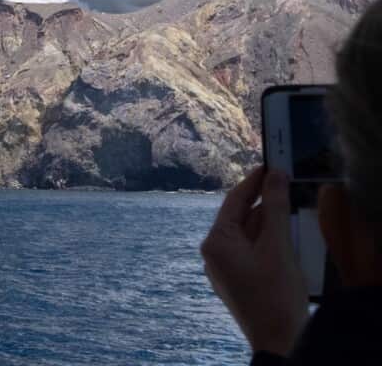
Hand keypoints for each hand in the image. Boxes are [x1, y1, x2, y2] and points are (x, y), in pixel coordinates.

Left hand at [201, 167, 307, 356]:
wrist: (278, 339)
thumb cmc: (275, 295)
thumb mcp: (278, 246)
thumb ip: (275, 208)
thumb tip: (274, 175)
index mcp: (216, 242)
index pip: (234, 201)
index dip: (253, 181)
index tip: (270, 164)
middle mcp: (214, 253)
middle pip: (241, 217)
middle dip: (264, 203)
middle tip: (286, 184)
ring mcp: (224, 268)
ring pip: (248, 235)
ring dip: (268, 223)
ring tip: (290, 209)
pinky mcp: (237, 280)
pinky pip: (251, 251)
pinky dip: (267, 241)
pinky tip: (286, 237)